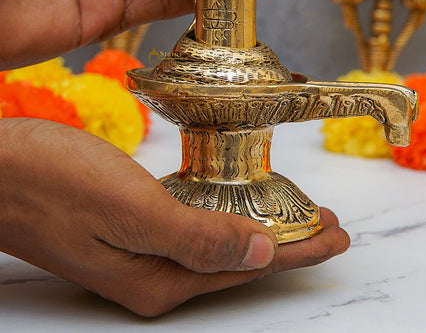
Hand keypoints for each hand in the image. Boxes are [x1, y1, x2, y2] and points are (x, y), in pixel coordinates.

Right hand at [0, 118, 349, 315]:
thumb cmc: (54, 182)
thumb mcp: (130, 210)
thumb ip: (197, 236)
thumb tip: (259, 252)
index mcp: (161, 278)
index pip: (249, 265)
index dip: (298, 250)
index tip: (337, 236)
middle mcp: (156, 274)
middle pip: (240, 258)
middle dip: (289, 241)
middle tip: (329, 224)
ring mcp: (143, 253)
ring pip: (221, 242)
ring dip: (261, 227)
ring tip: (296, 214)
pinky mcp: (134, 228)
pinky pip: (196, 225)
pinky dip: (226, 215)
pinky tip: (237, 203)